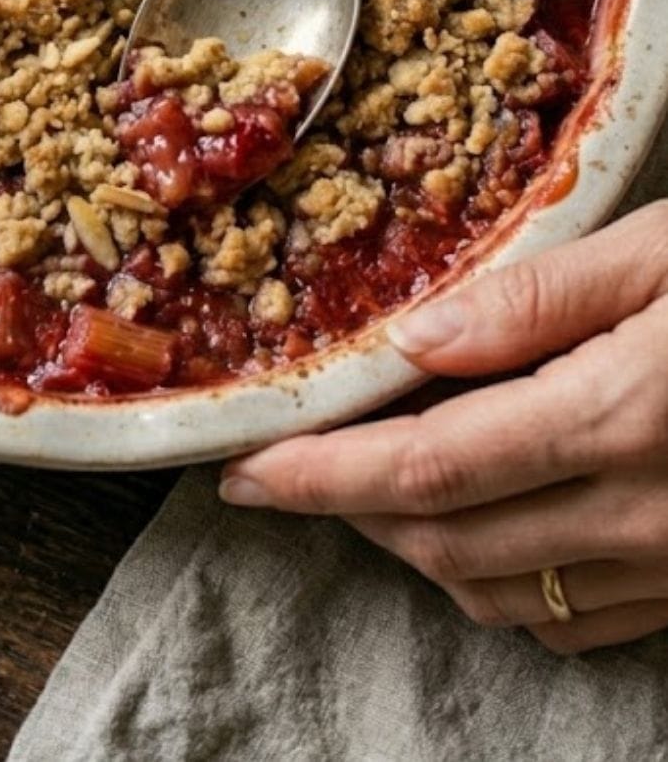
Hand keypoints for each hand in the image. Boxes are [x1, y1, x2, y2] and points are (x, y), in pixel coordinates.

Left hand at [219, 203, 667, 652]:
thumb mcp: (661, 253)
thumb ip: (538, 297)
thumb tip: (413, 337)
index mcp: (618, 416)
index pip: (429, 467)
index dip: (322, 473)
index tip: (245, 466)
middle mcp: (642, 514)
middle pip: (449, 540)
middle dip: (348, 506)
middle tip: (285, 466)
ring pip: (503, 593)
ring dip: (416, 543)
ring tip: (371, 477)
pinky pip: (572, 618)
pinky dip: (500, 578)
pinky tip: (479, 517)